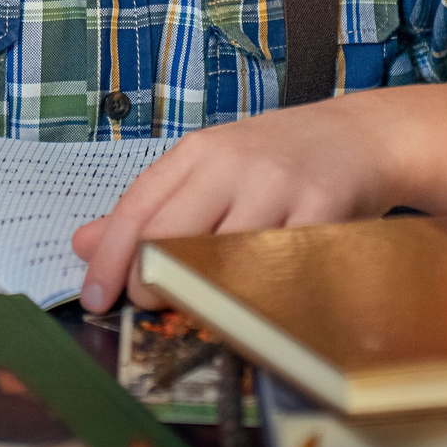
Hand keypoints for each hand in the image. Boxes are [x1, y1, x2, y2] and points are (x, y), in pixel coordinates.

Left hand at [70, 98, 397, 312]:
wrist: (362, 136)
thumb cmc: (277, 160)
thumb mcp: (207, 170)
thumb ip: (150, 207)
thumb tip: (84, 243)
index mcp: (198, 152)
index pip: (138, 207)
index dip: (110, 258)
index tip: (94, 298)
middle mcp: (233, 164)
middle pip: (172, 233)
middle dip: (151, 280)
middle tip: (148, 305)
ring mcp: (279, 187)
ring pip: (224, 257)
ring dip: (205, 295)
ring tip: (199, 310)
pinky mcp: (323, 212)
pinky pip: (280, 269)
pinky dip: (262, 296)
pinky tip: (254, 308)